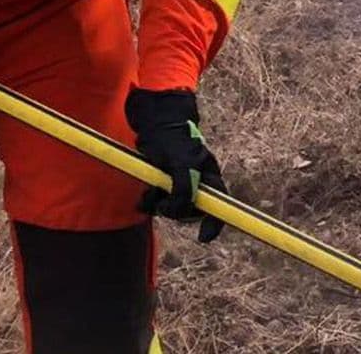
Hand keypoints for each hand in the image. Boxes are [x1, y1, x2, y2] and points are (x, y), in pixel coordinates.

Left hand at [125, 88, 226, 242]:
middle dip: (175, 211)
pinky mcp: (163, 181)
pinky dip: (150, 202)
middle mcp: (197, 182)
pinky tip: (141, 200)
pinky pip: (159, 201)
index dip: (214, 225)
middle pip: (191, 210)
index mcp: (209, 177)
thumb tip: (182, 209)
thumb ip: (185, 187)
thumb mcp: (182, 163)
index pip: (219, 207)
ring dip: (159, 206)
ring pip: (172, 207)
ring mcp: (180, 182)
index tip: (203, 238)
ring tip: (147, 196)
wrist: (153, 122)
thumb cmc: (173, 138)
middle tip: (161, 204)